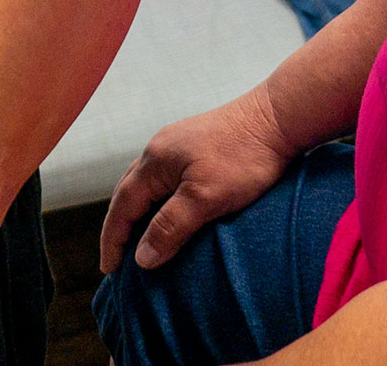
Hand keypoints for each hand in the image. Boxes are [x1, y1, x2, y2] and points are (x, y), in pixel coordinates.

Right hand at [99, 87, 296, 272]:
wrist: (277, 117)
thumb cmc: (244, 156)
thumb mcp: (206, 197)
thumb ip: (171, 226)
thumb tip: (141, 258)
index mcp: (155, 161)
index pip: (122, 206)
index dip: (113, 239)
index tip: (108, 270)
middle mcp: (159, 149)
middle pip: (127, 193)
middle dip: (119, 226)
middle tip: (116, 259)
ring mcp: (177, 145)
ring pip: (145, 184)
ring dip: (137, 212)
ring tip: (137, 239)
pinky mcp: (196, 146)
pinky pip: (164, 178)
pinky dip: (156, 200)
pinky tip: (167, 210)